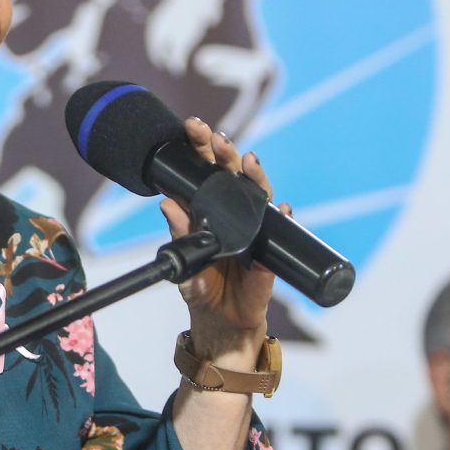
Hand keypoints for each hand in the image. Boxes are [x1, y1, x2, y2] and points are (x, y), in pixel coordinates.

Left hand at [159, 117, 282, 362]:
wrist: (222, 320)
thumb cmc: (201, 287)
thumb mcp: (184, 263)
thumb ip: (178, 235)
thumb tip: (167, 204)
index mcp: (206, 210)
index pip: (203, 172)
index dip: (200, 149)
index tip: (193, 129)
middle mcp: (231, 212)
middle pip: (230, 173)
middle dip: (224, 151)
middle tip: (217, 138)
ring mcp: (253, 227)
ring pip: (256, 193)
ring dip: (253, 175)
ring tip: (248, 161)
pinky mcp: (269, 249)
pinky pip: (278, 229)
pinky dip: (281, 217)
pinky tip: (282, 208)